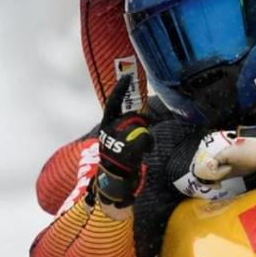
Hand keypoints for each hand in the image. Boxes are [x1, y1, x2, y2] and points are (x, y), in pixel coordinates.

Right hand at [94, 73, 152, 207]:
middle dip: (143, 123)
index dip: (120, 89)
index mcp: (106, 125)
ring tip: (141, 149)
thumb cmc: (120, 158)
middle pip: (134, 117)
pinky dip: (149, 144)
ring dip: (146, 137)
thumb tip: (148, 118)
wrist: (114, 180)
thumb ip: (129, 126)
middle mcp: (109, 130)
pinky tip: (145, 153)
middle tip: (144, 134)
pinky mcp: (127, 149)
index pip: (113, 103)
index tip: (127, 76)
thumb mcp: (120, 139)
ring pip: (141, 128)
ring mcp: (117, 140)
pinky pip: (146, 139)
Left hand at [191, 126, 255, 181]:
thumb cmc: (247, 152)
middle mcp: (239, 173)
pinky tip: (234, 150)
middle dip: (217, 168)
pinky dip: (234, 158)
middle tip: (210, 162)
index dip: (209, 177)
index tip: (203, 175)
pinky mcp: (252, 161)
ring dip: (225, 162)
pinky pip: (239, 161)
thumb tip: (208, 166)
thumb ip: (217, 160)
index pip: (217, 179)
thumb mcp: (228, 154)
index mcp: (231, 173)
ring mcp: (246, 167)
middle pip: (224, 172)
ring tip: (221, 154)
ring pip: (232, 167)